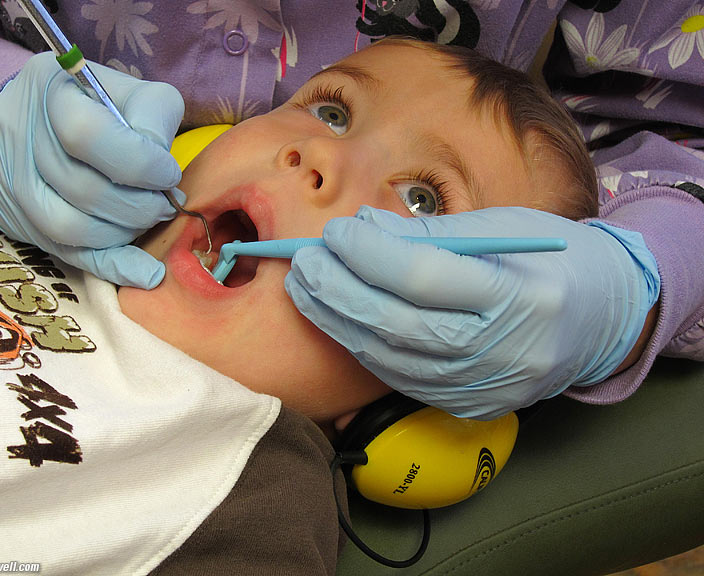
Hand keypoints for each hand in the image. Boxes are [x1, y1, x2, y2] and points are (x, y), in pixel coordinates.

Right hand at [0, 52, 184, 287]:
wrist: (27, 115)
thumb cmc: (93, 104)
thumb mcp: (129, 90)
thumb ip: (152, 117)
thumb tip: (165, 176)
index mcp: (51, 94)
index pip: (89, 137)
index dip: (142, 165)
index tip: (168, 174)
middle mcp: (21, 138)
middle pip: (85, 190)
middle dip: (141, 205)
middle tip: (164, 203)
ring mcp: (13, 184)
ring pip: (73, 229)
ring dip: (126, 232)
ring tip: (147, 219)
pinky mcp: (19, 221)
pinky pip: (68, 255)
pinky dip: (113, 266)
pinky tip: (146, 272)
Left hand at [285, 206, 659, 418]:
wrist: (600, 320)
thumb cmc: (550, 260)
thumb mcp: (501, 230)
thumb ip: (429, 232)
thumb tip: (363, 227)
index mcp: (518, 296)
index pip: (425, 277)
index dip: (370, 254)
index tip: (337, 231)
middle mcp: (502, 352)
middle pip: (397, 325)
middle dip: (338, 291)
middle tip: (303, 262)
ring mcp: (485, 388)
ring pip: (390, 358)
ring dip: (337, 322)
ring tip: (307, 288)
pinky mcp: (468, 406)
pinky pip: (400, 378)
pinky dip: (362, 346)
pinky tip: (338, 319)